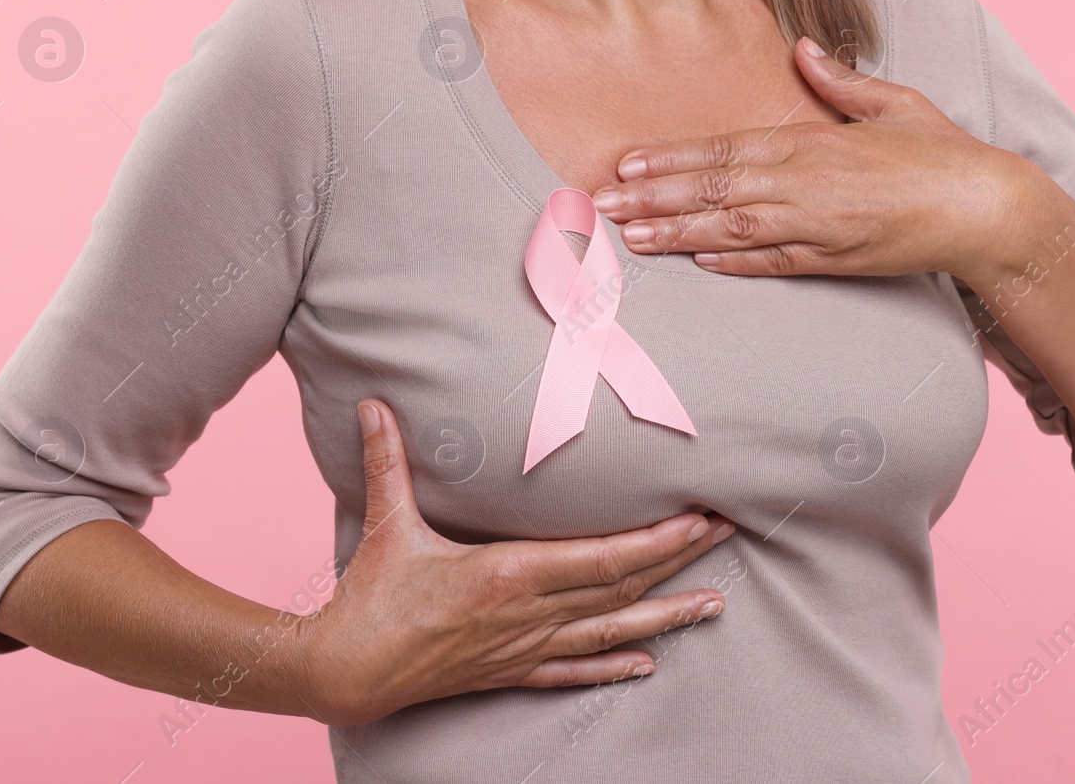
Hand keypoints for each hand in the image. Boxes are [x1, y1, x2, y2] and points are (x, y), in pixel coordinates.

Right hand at [296, 399, 735, 726]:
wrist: (347, 672)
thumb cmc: (371, 596)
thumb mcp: (387, 523)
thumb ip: (389, 460)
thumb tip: (375, 403)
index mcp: (508, 573)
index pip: (603, 558)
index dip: (657, 541)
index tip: (696, 519)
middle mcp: (529, 613)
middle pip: (622, 587)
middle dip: (679, 561)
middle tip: (727, 534)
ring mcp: (525, 647)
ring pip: (611, 631)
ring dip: (667, 617)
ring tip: (714, 605)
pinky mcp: (512, 671)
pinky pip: (574, 669)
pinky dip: (613, 665)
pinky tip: (648, 664)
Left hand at [591, 38, 1053, 282]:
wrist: (985, 209)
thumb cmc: (942, 152)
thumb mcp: (892, 102)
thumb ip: (839, 81)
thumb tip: (804, 48)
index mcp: (812, 142)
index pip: (724, 149)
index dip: (670, 157)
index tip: (625, 164)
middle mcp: (805, 185)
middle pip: (712, 190)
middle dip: (651, 198)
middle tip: (597, 206)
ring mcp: (817, 227)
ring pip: (729, 230)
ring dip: (674, 233)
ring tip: (627, 237)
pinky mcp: (834, 261)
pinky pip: (772, 264)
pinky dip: (732, 265)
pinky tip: (694, 263)